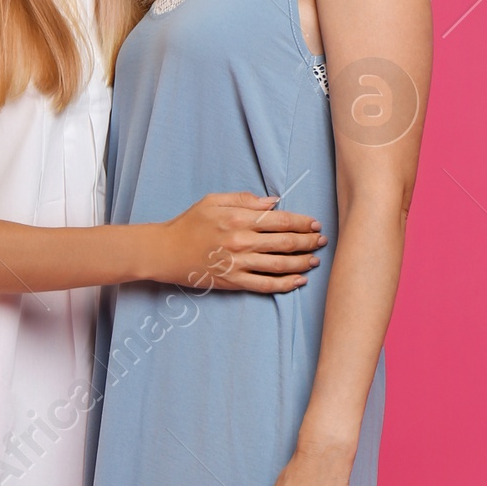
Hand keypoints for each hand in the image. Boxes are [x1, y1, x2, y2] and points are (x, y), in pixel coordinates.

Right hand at [156, 193, 323, 293]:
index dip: (302, 222)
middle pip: (285, 243)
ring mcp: (238, 264)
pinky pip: (265, 285)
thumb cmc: (188, 223)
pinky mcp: (233, 282)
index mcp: (238, 219)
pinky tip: (299, 281)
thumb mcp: (213, 201)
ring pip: (280, 265)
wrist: (164, 251)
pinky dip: (285, 285)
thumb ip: (244, 199)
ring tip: (315, 260)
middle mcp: (241, 242)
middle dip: (308, 242)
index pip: (280, 220)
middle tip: (322, 241)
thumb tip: (274, 202)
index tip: (315, 224)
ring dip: (302, 263)